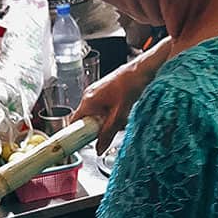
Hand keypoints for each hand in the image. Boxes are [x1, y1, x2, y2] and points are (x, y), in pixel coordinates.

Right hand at [73, 37, 168, 153]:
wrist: (144, 68)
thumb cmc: (131, 85)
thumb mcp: (119, 115)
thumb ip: (108, 133)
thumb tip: (99, 149)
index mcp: (88, 101)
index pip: (74, 123)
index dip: (78, 134)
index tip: (86, 142)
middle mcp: (89, 95)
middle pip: (86, 120)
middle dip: (98, 128)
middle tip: (111, 130)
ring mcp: (96, 92)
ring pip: (96, 114)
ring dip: (107, 121)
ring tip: (122, 117)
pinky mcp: (105, 90)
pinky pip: (103, 107)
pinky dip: (111, 113)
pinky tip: (123, 110)